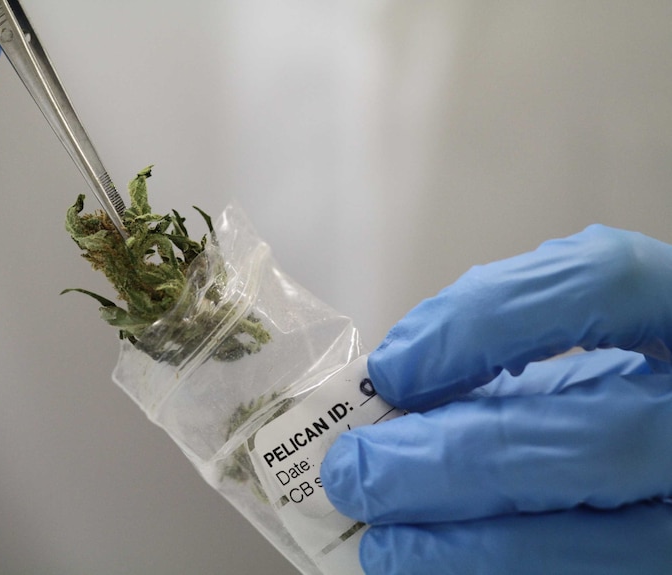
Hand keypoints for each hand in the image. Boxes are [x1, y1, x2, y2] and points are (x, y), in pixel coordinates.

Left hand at [321, 224, 671, 573]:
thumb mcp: (579, 355)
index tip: (393, 368)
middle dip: (449, 459)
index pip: (603, 284)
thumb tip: (392, 396)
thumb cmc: (615, 392)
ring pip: (599, 540)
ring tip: (380, 542)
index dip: (487, 322)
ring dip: (466, 544)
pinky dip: (495, 571)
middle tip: (354, 471)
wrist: (666, 453)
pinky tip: (434, 564)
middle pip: (590, 437)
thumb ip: (506, 361)